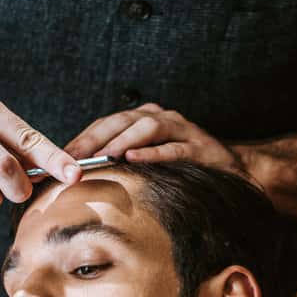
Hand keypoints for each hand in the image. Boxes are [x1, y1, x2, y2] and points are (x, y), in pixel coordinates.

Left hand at [65, 104, 246, 175]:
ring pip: (147, 127)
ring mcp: (183, 130)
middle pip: (122, 120)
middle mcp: (163, 117)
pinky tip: (134, 160)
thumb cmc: (185, 169)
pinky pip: (174, 148)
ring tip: (103, 157)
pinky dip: (153, 153)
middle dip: (95, 138)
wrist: (235, 170)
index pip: (108, 123)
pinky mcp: (200, 147)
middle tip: (71, 157)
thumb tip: (82, 178)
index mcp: (146, 119)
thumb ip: (123, 163)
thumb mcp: (150, 162)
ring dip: (122, 141)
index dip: (84, 137)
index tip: (60, 156)